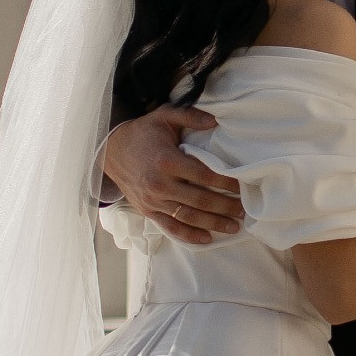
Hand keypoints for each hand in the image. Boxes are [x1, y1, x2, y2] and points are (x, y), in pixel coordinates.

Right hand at [102, 109, 243, 245]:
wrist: (111, 151)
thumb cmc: (143, 133)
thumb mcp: (165, 116)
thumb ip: (190, 116)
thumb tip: (215, 121)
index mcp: (167, 160)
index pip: (204, 175)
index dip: (225, 182)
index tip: (242, 187)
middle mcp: (160, 183)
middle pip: (200, 199)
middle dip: (225, 207)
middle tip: (244, 211)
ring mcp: (153, 200)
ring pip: (188, 216)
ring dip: (213, 224)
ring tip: (233, 227)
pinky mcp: (148, 211)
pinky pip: (170, 227)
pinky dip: (189, 235)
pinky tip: (207, 239)